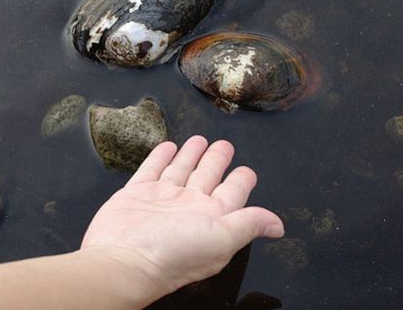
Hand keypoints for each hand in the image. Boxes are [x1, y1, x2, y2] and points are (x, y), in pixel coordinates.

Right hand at [80, 135, 284, 299]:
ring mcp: (161, 200)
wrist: (124, 261)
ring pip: (181, 170)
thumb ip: (248, 224)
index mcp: (212, 218)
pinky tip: (167, 147)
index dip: (241, 180)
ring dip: (191, 155)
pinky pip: (151, 170)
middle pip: (207, 177)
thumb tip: (278, 226)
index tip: (247, 171)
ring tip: (200, 140)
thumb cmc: (173, 254)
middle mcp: (188, 209)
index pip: (233, 194)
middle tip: (224, 145)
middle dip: (217, 160)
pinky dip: (159, 158)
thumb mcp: (222, 238)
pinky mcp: (136, 194)